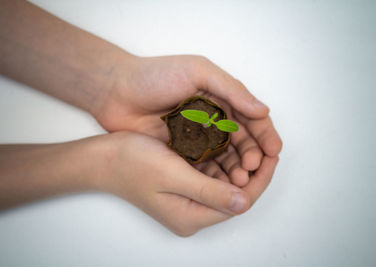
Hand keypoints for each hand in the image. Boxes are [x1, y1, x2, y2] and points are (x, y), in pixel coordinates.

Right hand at [91, 132, 278, 235]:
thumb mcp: (174, 176)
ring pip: (224, 182)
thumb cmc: (132, 164)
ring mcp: (186, 200)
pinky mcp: (181, 186)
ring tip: (251, 142)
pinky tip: (229, 144)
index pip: (239, 202)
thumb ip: (210, 191)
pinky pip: (210, 174)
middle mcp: (191, 212)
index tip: (273, 154)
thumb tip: (244, 202)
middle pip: (234, 194)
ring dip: (238, 163)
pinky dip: (222, 160)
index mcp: (191, 217)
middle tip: (265, 146)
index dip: (261, 178)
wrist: (103, 158)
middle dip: (252, 170)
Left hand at [93, 55, 281, 186]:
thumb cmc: (155, 75)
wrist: (116, 91)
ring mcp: (197, 137)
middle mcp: (212, 119)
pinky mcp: (182, 152)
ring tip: (241, 179)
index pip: (251, 118)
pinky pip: (204, 166)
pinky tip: (221, 183)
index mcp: (220, 97)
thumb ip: (231, 89)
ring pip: (225, 156)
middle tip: (254, 168)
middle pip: (241, 141)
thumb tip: (263, 110)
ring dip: (236, 168)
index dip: (264, 135)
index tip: (274, 151)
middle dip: (252, 155)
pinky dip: (215, 175)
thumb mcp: (198, 71)